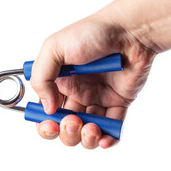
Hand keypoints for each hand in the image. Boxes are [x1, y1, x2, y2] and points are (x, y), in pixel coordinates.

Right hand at [31, 14, 155, 148]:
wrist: (129, 31)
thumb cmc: (92, 33)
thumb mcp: (54, 47)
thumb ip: (42, 77)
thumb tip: (47, 107)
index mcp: (59, 82)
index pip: (46, 111)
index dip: (45, 124)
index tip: (50, 123)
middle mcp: (77, 92)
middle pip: (66, 126)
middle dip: (66, 133)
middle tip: (72, 121)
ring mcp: (98, 99)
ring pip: (88, 131)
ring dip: (86, 138)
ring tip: (91, 128)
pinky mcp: (119, 102)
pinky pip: (112, 127)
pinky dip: (108, 139)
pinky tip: (104, 139)